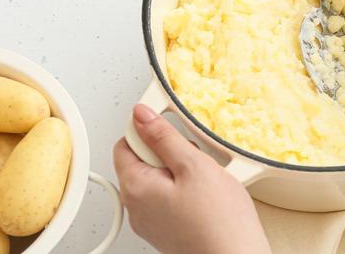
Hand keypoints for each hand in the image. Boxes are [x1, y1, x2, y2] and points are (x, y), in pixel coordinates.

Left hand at [113, 104, 270, 253]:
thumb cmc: (219, 221)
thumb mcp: (194, 165)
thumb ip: (164, 137)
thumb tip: (142, 115)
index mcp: (136, 187)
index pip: (125, 142)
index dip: (149, 131)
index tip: (171, 131)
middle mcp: (137, 207)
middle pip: (142, 160)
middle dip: (169, 152)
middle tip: (195, 161)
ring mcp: (151, 221)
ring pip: (158, 179)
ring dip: (180, 171)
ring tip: (204, 181)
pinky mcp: (166, 229)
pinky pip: (168, 198)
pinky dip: (185, 190)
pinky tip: (206, 196)